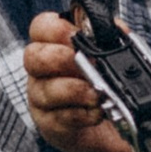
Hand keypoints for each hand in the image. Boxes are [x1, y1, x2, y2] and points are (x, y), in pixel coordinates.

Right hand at [22, 11, 144, 151]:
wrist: (115, 124)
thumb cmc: (107, 83)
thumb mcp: (113, 55)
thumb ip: (112, 39)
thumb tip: (117, 31)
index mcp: (54, 45)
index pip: (40, 27)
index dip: (55, 29)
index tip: (76, 35)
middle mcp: (41, 70)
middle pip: (33, 57)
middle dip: (61, 59)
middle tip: (87, 63)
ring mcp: (42, 97)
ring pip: (46, 90)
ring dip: (75, 90)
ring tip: (98, 93)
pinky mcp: (50, 123)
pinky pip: (59, 118)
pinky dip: (82, 114)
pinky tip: (97, 112)